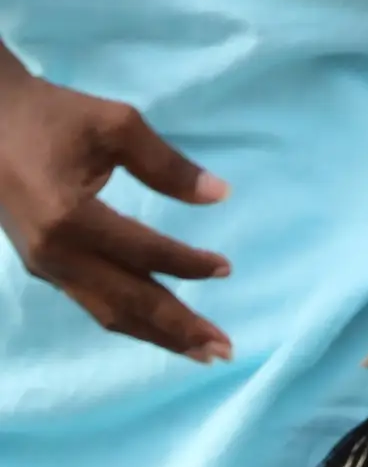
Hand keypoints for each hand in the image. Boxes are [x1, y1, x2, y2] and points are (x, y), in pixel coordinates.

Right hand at [0, 58, 231, 360]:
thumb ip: (166, 165)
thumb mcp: (114, 125)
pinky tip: (156, 327)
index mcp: (67, 218)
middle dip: (176, 328)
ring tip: (200, 351)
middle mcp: (53, 253)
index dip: (186, 263)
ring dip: (156, 333)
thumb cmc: (50, 116)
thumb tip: (220, 195)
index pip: (141, 253)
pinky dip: (128, 318)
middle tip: (224, 351)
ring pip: (106, 310)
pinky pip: (91, 300)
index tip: (226, 269)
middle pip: (125, 302)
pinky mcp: (41, 265)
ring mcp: (44, 264)